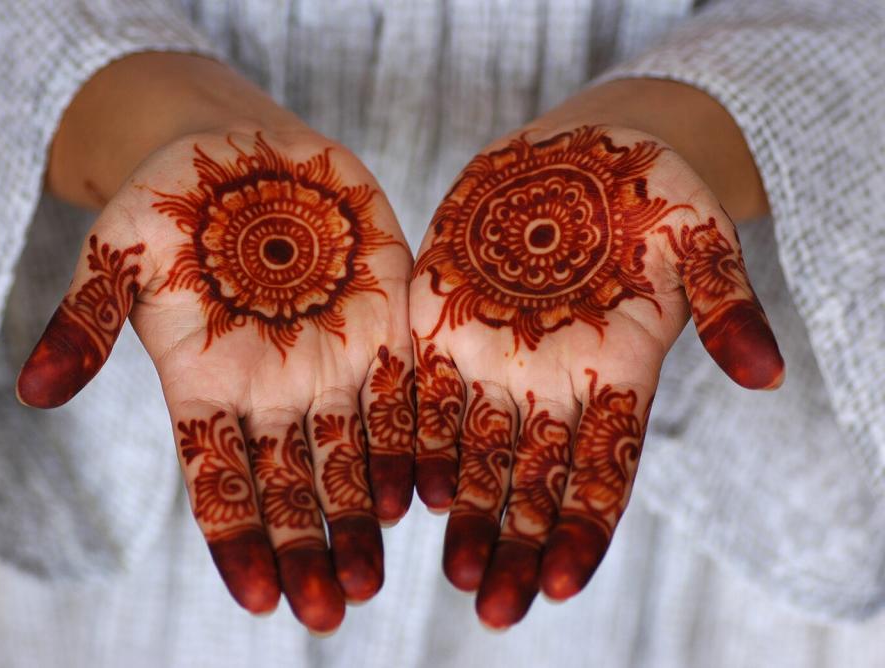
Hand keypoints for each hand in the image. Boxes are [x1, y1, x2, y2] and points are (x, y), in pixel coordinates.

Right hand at [17, 126, 414, 633]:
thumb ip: (87, 321)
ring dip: (362, 515)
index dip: (239, 542)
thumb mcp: (117, 250)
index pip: (219, 481)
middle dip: (310, 548)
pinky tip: (424, 488)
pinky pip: (402, 392)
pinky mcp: (381, 322)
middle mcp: (273, 388)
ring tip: (375, 573)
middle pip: (293, 485)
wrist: (240, 147)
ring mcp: (331, 360)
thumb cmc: (168, 198)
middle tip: (331, 611)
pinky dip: (411, 441)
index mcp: (206, 385)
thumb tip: (32, 392)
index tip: (261, 600)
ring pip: (352, 454)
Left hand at [409, 123, 783, 627]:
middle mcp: (552, 377)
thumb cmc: (655, 189)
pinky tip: (400, 488)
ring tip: (451, 568)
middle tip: (490, 607)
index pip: (604, 469)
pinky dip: (412, 438)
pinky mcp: (442, 318)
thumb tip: (769, 375)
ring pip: (474, 448)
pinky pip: (421, 388)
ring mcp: (494, 352)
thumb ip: (727, 303)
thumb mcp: (699, 235)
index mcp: (617, 370)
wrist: (583, 147)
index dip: (585, 529)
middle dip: (514, 542)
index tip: (560, 586)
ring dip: (463, 509)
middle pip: (534, 478)